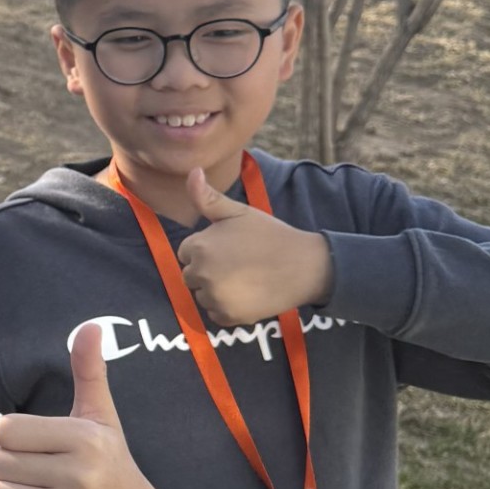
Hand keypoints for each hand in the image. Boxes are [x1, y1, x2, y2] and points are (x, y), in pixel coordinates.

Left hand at [0, 322, 184, 488]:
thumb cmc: (108, 460)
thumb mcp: (100, 416)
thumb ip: (89, 371)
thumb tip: (91, 325)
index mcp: (84, 438)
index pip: (5, 430)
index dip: (9, 435)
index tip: (30, 441)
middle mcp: (79, 476)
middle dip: (4, 463)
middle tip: (30, 467)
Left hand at [178, 169, 333, 327]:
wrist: (303, 266)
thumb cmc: (269, 235)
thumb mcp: (237, 212)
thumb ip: (207, 197)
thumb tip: (192, 171)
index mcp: (199, 247)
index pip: (185, 253)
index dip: (206, 250)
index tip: (228, 249)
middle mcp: (202, 275)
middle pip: (190, 277)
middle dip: (207, 271)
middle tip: (238, 264)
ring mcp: (214, 298)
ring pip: (202, 296)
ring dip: (215, 291)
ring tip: (244, 278)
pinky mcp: (228, 317)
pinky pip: (215, 314)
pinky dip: (227, 308)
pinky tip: (247, 294)